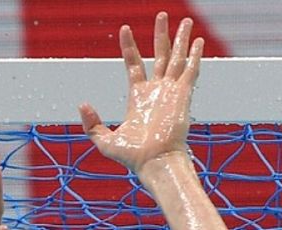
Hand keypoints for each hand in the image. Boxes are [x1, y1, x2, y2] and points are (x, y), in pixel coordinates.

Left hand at [78, 12, 203, 180]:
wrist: (155, 163)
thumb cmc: (133, 157)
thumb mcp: (104, 141)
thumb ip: (91, 124)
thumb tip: (83, 104)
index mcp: (139, 97)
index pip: (134, 64)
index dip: (129, 47)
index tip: (125, 29)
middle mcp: (157, 91)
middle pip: (160, 55)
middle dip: (161, 35)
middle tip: (162, 15)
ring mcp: (171, 92)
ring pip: (177, 59)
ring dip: (182, 39)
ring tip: (187, 21)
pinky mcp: (183, 96)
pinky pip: (190, 71)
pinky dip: (194, 56)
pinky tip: (198, 41)